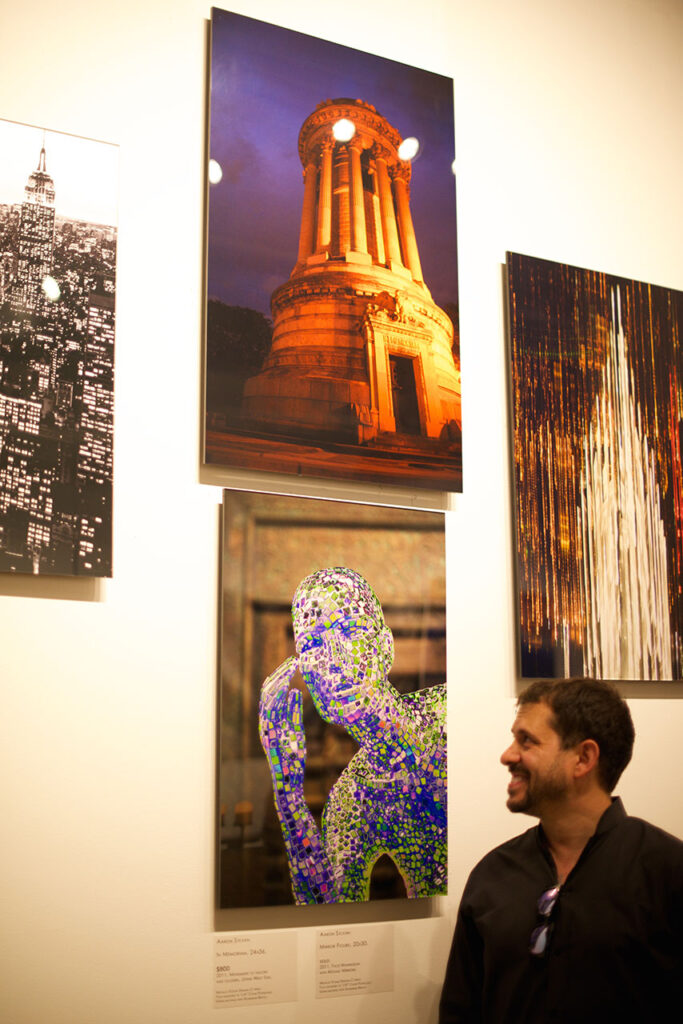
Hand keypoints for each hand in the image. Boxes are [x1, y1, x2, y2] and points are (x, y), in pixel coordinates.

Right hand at [258, 656, 304, 786]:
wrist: (289, 781)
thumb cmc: (292, 756)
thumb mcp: (295, 729)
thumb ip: (293, 711)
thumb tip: (294, 691)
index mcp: (268, 719)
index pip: (269, 691)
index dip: (279, 676)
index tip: (291, 663)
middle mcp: (264, 722)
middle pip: (268, 691)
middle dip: (280, 674)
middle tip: (292, 661)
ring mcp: (266, 729)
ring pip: (269, 699)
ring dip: (280, 681)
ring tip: (292, 668)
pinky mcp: (272, 737)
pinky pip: (274, 714)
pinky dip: (281, 700)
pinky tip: (290, 688)